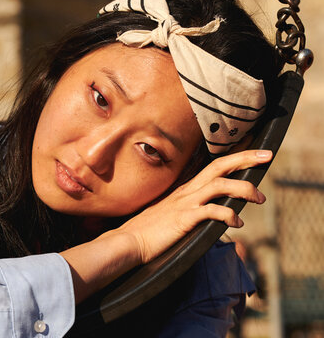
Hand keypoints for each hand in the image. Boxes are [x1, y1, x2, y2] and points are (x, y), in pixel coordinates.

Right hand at [118, 149, 272, 264]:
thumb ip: (188, 209)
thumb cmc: (149, 230)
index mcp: (185, 189)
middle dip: (245, 159)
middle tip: (267, 156)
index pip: (213, 166)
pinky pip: (211, 212)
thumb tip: (205, 212)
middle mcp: (187, 191)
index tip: (256, 155)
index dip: (235, 158)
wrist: (130, 241)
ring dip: (243, 189)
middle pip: (219, 166)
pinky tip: (238, 224)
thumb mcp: (170, 214)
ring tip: (259, 198)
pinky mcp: (184, 218)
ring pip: (219, 185)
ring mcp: (185, 203)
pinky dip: (229, 216)